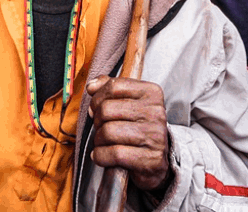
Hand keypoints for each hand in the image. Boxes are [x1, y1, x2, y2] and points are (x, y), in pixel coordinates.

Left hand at [86, 76, 172, 193]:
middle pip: (107, 109)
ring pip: (108, 132)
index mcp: (152, 93)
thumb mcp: (128, 103)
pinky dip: (101, 156)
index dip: (97, 98)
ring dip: (98, 140)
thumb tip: (91, 86)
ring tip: (102, 143)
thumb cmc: (138, 129)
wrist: (155, 161)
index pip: (114, 86)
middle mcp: (156, 112)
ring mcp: (155, 136)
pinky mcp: (150, 158)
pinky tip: (102, 155)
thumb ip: (110, 89)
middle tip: (100, 128)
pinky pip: (114, 153)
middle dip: (97, 121)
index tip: (95, 108)